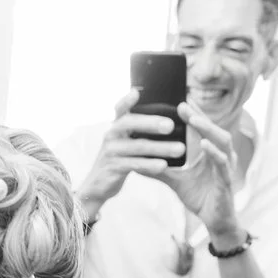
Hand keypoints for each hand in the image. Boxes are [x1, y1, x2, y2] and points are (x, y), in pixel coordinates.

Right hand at [78, 91, 186, 211]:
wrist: (98, 186)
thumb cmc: (118, 160)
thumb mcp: (124, 142)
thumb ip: (137, 131)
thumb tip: (166, 119)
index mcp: (116, 126)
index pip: (120, 108)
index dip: (127, 100)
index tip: (137, 92)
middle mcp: (111, 135)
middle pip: (130, 124)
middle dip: (151, 123)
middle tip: (171, 125)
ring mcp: (111, 151)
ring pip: (137, 146)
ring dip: (160, 147)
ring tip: (180, 149)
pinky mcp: (113, 168)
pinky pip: (134, 164)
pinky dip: (150, 165)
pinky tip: (164, 166)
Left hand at [152, 103, 242, 238]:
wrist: (214, 221)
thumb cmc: (200, 197)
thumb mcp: (176, 181)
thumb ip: (160, 170)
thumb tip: (138, 163)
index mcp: (211, 153)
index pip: (204, 129)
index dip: (193, 115)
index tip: (179, 103)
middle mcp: (222, 156)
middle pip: (214, 129)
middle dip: (200, 116)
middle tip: (184, 104)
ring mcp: (227, 167)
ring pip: (222, 141)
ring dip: (208, 128)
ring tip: (193, 119)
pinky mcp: (227, 180)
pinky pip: (222, 163)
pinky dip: (214, 152)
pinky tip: (203, 143)